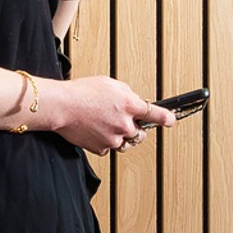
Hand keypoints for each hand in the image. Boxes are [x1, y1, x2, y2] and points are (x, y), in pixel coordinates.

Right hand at [36, 73, 167, 152]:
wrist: (61, 106)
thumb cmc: (81, 92)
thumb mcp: (109, 83)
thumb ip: (126, 94)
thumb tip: (132, 102)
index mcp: (130, 105)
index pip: (157, 114)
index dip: (167, 118)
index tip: (171, 120)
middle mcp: (125, 124)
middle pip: (141, 133)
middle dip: (135, 128)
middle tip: (122, 121)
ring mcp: (113, 139)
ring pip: (125, 143)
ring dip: (120, 136)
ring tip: (105, 125)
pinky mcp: (101, 149)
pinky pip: (109, 148)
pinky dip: (104, 141)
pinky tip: (94, 130)